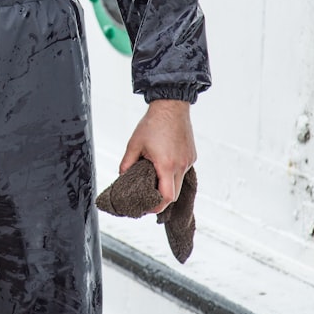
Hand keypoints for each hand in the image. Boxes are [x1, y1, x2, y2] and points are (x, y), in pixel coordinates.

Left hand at [120, 99, 195, 213]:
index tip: (147, 208)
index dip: (157, 206)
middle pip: (174, 194)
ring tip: (154, 180)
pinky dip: (174, 174)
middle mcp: (180, 165)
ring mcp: (188, 161)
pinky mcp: (191, 155)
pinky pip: (183, 171)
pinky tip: (163, 166)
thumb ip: (127, 163)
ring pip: (180, 183)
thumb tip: (122, 176)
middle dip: (161, 199)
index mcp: (166, 165)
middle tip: (148, 198)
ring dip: (168, 185)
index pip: (166, 197)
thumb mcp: (134, 144)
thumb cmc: (153, 123)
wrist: (171, 106)